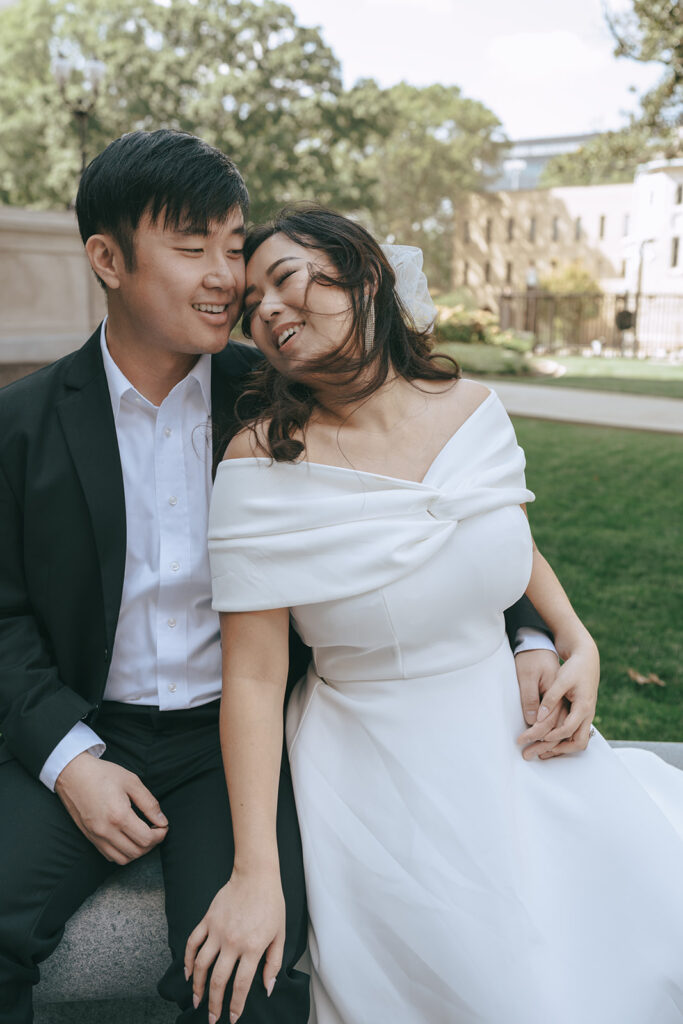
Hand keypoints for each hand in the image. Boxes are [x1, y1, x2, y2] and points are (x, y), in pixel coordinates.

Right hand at [55, 752, 167, 863]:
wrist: (73, 774)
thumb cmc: (102, 774)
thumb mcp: (131, 782)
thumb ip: (149, 803)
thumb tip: (162, 821)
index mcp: (119, 815)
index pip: (146, 839)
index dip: (160, 835)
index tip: (163, 825)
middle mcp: (106, 831)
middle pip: (137, 852)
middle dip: (152, 843)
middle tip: (156, 830)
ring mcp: (96, 836)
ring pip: (123, 859)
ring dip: (138, 851)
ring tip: (143, 835)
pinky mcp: (90, 837)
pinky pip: (109, 856)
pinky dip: (123, 853)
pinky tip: (128, 839)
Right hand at [185, 869, 284, 1023]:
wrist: (256, 875)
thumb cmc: (272, 904)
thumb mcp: (280, 934)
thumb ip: (273, 963)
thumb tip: (267, 989)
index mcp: (253, 947)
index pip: (240, 985)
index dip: (235, 1006)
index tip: (232, 1019)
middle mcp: (233, 942)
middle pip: (218, 980)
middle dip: (213, 1004)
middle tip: (212, 1018)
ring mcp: (217, 931)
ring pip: (201, 965)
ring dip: (197, 986)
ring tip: (196, 1000)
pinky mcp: (208, 920)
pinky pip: (193, 943)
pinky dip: (188, 960)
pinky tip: (188, 973)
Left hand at [516, 642, 598, 759]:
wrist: (588, 659)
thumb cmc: (574, 668)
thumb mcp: (562, 680)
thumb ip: (551, 698)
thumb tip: (539, 717)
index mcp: (583, 707)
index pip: (569, 730)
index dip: (553, 736)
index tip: (537, 737)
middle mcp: (587, 715)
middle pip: (578, 743)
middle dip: (558, 751)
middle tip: (538, 753)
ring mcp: (586, 716)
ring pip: (577, 740)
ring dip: (560, 748)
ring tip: (540, 752)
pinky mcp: (581, 714)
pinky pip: (575, 733)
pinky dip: (563, 741)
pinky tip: (547, 742)